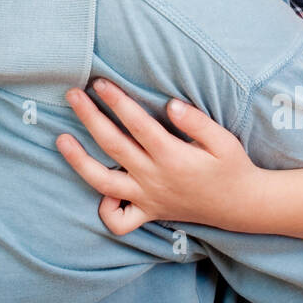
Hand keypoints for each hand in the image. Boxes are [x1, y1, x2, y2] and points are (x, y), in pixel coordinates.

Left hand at [56, 78, 265, 234]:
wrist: (241, 206)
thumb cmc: (231, 167)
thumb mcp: (223, 141)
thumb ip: (196, 122)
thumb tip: (170, 104)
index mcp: (172, 156)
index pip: (136, 124)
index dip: (116, 101)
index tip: (100, 82)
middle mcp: (154, 178)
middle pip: (112, 145)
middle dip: (89, 117)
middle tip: (72, 94)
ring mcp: (147, 197)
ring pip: (103, 182)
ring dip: (78, 160)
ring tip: (61, 139)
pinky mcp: (148, 212)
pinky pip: (119, 220)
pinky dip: (104, 208)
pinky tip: (99, 187)